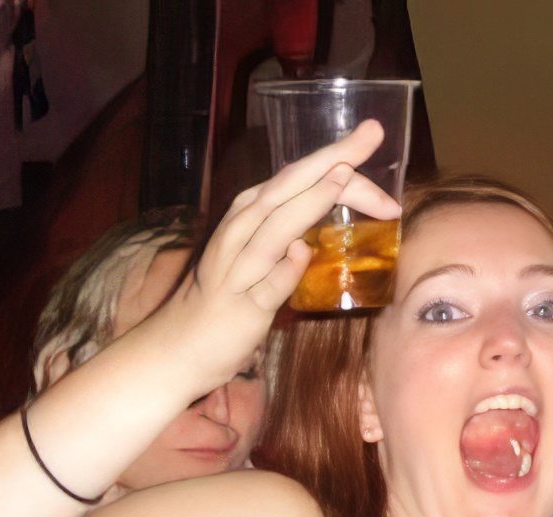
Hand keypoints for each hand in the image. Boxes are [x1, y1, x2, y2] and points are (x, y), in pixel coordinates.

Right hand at [170, 120, 401, 391]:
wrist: (180, 346)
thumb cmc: (226, 298)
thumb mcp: (256, 253)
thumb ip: (286, 229)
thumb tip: (327, 208)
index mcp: (248, 215)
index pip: (296, 178)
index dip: (336, 156)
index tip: (373, 137)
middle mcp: (240, 233)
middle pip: (288, 189)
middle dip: (330, 160)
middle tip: (372, 134)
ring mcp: (239, 270)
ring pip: (275, 229)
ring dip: (308, 202)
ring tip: (341, 178)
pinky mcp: (243, 308)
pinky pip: (267, 286)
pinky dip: (285, 269)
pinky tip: (303, 251)